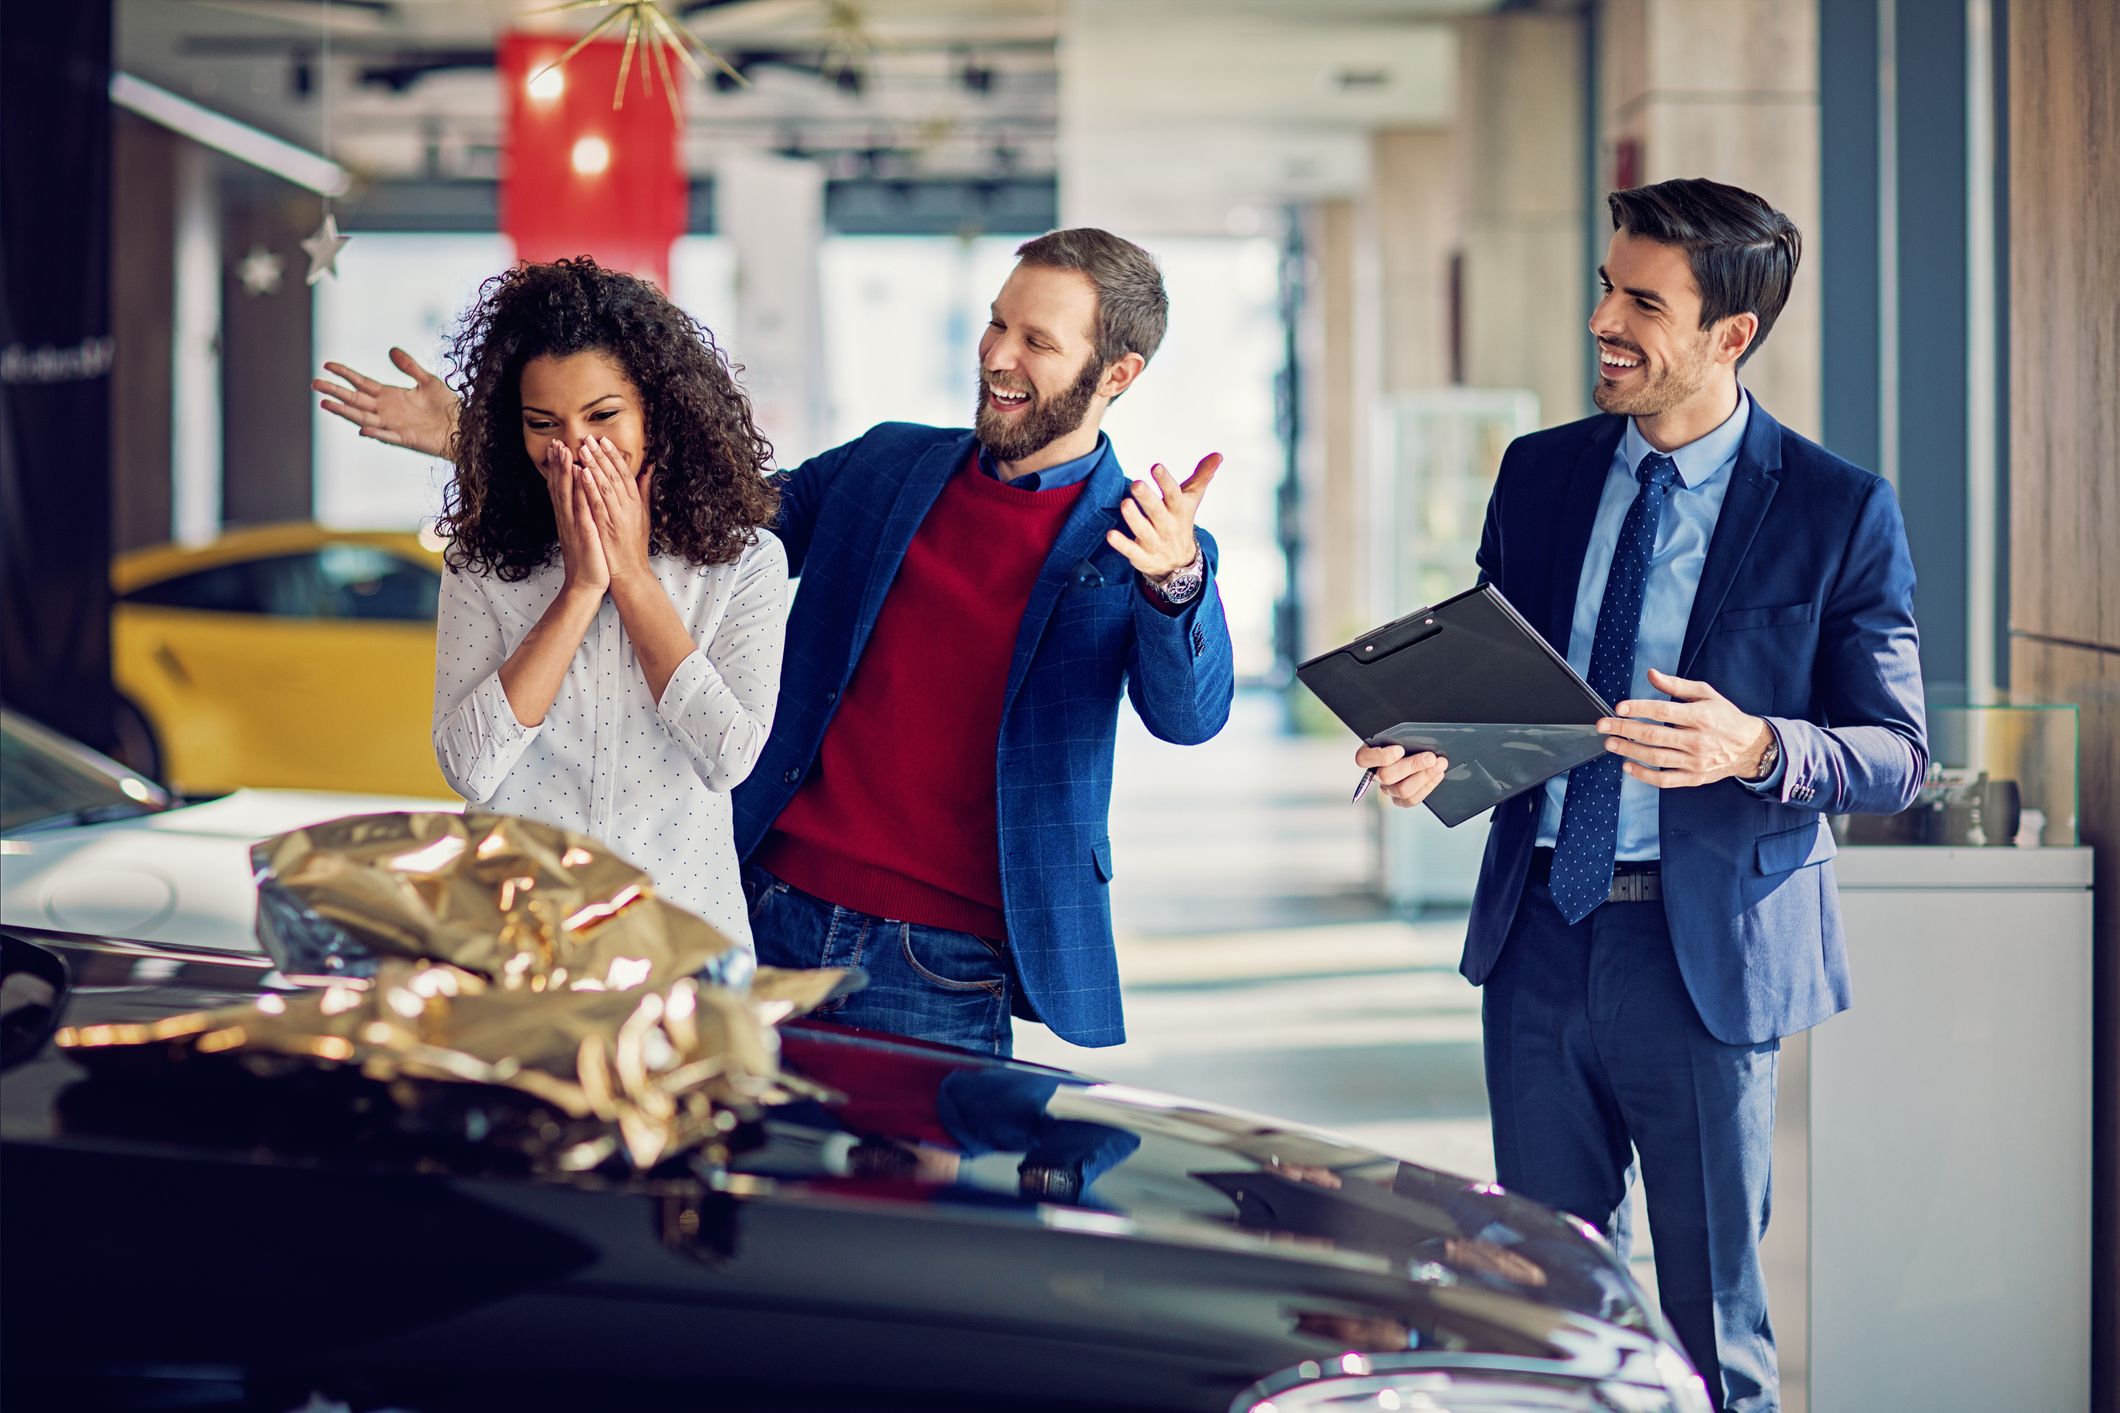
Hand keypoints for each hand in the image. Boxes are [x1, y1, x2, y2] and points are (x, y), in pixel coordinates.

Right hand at [312, 347, 458, 458]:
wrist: (463, 426)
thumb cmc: (446, 405)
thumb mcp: (428, 381)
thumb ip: (409, 367)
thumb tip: (391, 350)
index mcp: (390, 396)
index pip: (361, 383)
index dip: (345, 374)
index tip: (327, 365)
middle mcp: (387, 411)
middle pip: (355, 400)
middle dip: (335, 392)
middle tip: (315, 384)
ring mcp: (394, 425)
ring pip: (363, 418)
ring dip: (345, 412)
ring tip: (326, 403)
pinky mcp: (405, 438)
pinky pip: (387, 436)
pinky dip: (376, 433)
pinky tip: (363, 429)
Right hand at [539, 440, 607, 595]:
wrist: (585, 585)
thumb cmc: (588, 558)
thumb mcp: (584, 532)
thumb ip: (582, 514)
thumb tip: (582, 498)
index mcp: (568, 518)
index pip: (560, 488)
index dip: (557, 468)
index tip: (557, 447)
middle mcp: (567, 519)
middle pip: (559, 487)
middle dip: (558, 464)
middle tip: (556, 443)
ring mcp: (574, 527)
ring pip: (567, 496)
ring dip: (566, 474)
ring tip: (565, 454)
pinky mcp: (584, 536)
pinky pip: (582, 513)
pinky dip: (581, 496)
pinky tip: (582, 482)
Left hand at [576, 436, 654, 586]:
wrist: (630, 573)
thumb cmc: (633, 546)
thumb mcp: (643, 516)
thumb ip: (644, 491)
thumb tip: (648, 468)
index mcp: (636, 504)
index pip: (625, 474)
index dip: (614, 456)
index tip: (604, 441)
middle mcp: (628, 508)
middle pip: (614, 476)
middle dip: (601, 455)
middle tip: (589, 438)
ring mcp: (617, 517)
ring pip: (605, 485)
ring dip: (594, 466)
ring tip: (582, 449)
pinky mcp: (607, 527)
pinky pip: (597, 503)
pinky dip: (589, 487)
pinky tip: (582, 473)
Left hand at [1107, 454, 1221, 580]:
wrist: (1180, 562)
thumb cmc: (1181, 521)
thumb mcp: (1192, 499)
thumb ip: (1202, 476)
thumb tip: (1218, 455)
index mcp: (1178, 510)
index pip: (1173, 494)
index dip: (1165, 481)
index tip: (1156, 467)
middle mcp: (1167, 526)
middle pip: (1157, 512)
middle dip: (1147, 498)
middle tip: (1136, 483)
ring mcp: (1155, 542)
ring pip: (1143, 530)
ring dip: (1134, 518)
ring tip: (1125, 503)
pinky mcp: (1142, 556)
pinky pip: (1131, 550)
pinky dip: (1121, 544)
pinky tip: (1110, 535)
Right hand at [1355, 743, 1449, 808]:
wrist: (1419, 750)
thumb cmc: (1408, 739)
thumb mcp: (1402, 733)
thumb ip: (1403, 736)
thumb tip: (1418, 739)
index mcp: (1369, 754)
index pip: (1363, 759)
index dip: (1381, 756)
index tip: (1400, 749)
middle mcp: (1376, 774)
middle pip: (1386, 776)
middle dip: (1412, 766)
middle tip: (1430, 757)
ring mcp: (1387, 789)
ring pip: (1401, 790)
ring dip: (1424, 776)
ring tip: (1439, 764)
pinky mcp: (1400, 799)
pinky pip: (1411, 799)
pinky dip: (1427, 787)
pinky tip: (1437, 775)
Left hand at [1598, 667, 1773, 787]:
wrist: (1750, 746)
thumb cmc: (1724, 717)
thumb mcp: (1705, 694)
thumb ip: (1676, 685)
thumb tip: (1651, 674)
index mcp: (1700, 717)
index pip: (1663, 711)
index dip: (1639, 709)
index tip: (1619, 708)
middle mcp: (1697, 740)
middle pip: (1654, 735)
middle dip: (1624, 730)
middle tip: (1603, 726)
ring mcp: (1695, 762)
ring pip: (1656, 758)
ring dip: (1629, 750)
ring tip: (1610, 743)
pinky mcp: (1694, 778)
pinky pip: (1664, 780)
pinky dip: (1643, 775)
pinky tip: (1627, 766)